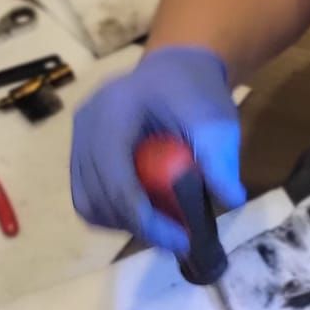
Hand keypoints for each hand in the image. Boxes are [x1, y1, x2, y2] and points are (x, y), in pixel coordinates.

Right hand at [69, 45, 244, 254]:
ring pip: (88, 203)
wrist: (175, 69)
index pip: (117, 177)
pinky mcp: (79, 153)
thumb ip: (221, 158)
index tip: (181, 240)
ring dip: (125, 224)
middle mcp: (85, 124)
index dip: (146, 218)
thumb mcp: (216, 120)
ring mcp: (77, 139)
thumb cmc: (195, 91)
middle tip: (179, 239)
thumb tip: (232, 200)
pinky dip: (115, 214)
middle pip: (98, 195)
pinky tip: (146, 214)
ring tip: (164, 225)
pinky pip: (88, 197)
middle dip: (139, 226)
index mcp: (114, 110)